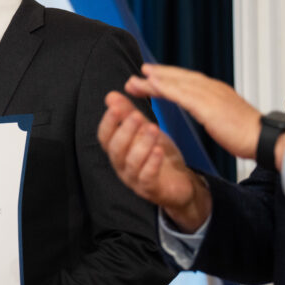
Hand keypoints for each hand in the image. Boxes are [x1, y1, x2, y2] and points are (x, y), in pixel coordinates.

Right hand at [97, 91, 210, 231]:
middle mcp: (121, 165)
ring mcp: (134, 179)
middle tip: (136, 115)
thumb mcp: (144, 131)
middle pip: (116, 149)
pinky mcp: (150, 189)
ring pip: (132, 162)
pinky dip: (152, 163)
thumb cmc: (158, 155)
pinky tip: (159, 150)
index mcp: (118, 150)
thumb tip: (111, 95)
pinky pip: (147, 177)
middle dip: (125, 131)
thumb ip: (128, 114)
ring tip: (153, 128)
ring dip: (142, 144)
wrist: (179, 182)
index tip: (115, 106)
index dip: (108, 122)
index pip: (105, 136)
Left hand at [126, 64, 261, 159]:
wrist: (266, 140)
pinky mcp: (208, 106)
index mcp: (217, 92)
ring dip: (155, 80)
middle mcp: (213, 88)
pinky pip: (182, 94)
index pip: (188, 81)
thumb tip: (211, 114)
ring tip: (136, 79)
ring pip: (177, 83)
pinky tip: (151, 85)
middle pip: (180, 78)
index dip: (170, 77)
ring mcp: (211, 95)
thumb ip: (217, 113)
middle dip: (159, 74)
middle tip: (139, 72)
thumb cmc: (248, 135)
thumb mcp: (227, 119)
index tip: (153, 76)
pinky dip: (165, 87)